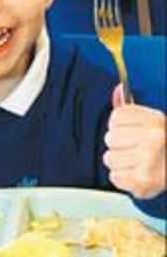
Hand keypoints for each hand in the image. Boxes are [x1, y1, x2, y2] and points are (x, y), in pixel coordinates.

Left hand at [103, 83, 165, 198]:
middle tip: (136, 151)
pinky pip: (114, 177)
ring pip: (109, 158)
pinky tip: (137, 175)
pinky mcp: (143, 181)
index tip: (131, 133)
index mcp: (156, 120)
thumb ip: (130, 107)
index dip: (119, 127)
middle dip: (119, 146)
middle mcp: (154, 137)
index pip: (115, 118)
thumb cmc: (162, 147)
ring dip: (120, 163)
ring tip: (137, 164)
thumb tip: (118, 89)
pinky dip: (123, 179)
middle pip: (110, 138)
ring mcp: (149, 159)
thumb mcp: (151, 122)